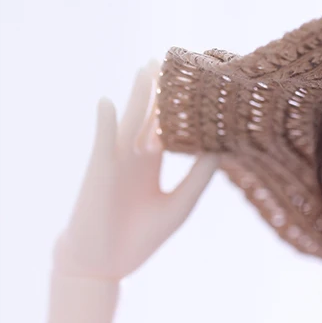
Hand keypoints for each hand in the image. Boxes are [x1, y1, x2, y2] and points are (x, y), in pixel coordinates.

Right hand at [54, 62, 218, 280]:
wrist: (105, 262)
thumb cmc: (140, 237)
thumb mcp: (179, 206)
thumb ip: (198, 179)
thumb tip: (221, 152)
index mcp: (152, 162)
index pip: (172, 128)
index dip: (186, 110)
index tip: (205, 85)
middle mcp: (134, 155)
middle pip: (150, 116)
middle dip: (161, 91)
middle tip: (177, 60)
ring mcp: (116, 160)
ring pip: (129, 122)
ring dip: (136, 97)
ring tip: (147, 69)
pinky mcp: (100, 172)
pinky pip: (102, 144)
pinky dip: (105, 125)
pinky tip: (109, 104)